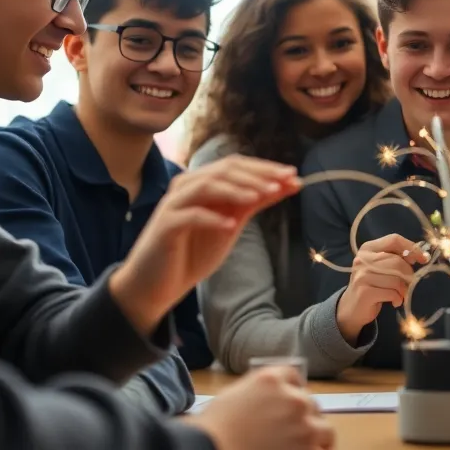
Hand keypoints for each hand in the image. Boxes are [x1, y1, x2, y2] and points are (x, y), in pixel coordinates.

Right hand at [111, 155, 300, 335]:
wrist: (156, 284)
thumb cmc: (193, 252)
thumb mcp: (230, 225)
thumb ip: (253, 203)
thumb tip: (287, 184)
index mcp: (202, 183)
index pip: (236, 165)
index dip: (265, 168)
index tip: (293, 175)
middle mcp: (187, 186)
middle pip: (224, 170)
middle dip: (257, 175)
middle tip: (284, 181)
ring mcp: (174, 204)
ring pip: (206, 186)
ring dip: (236, 190)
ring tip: (261, 197)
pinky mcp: (165, 225)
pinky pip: (190, 215)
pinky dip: (212, 218)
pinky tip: (231, 225)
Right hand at [181, 367, 333, 449]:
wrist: (211, 448)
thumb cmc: (214, 427)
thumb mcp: (234, 394)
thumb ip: (258, 391)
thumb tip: (269, 398)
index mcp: (272, 379)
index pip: (294, 376)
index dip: (294, 388)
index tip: (292, 397)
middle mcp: (292, 398)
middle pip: (309, 402)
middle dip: (302, 413)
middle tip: (292, 426)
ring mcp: (302, 425)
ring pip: (324, 427)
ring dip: (316, 434)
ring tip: (309, 442)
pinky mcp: (307, 449)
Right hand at [336, 234, 428, 342]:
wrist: (352, 308)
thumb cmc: (371, 285)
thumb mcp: (381, 267)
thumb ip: (396, 258)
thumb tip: (420, 255)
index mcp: (368, 248)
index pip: (394, 239)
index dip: (412, 248)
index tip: (423, 259)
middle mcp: (363, 259)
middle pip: (398, 261)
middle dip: (408, 275)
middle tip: (408, 285)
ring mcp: (362, 276)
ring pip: (397, 279)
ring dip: (403, 290)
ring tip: (399, 294)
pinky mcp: (365, 292)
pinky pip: (392, 293)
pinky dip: (398, 298)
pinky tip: (394, 301)